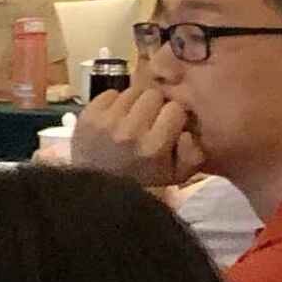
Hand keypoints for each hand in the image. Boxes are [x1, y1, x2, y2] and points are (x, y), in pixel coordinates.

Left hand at [71, 85, 202, 186]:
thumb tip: (186, 131)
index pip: (175, 108)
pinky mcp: (87, 116)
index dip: (174, 115)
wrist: (98, 190)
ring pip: (131, 92)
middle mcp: (130, 132)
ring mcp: (105, 122)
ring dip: (135, 103)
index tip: (169, 125)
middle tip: (150, 120)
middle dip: (155, 106)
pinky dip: (114, 103)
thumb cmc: (142, 182)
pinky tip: (115, 118)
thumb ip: (193, 153)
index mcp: (154, 147)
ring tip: (132, 119)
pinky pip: (109, 94)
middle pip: (153, 94)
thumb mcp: (177, 175)